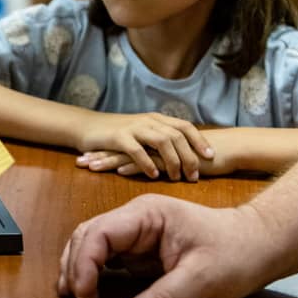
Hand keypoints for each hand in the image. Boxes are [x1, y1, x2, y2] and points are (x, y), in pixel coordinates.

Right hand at [58, 195, 273, 297]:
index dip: (84, 263)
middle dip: (75, 266)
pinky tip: (89, 292)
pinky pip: (105, 256)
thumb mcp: (203, 280)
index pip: (100, 233)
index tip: (85, 297)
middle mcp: (136, 218)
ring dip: (78, 267)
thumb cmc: (237, 254)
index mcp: (148, 214)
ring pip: (91, 243)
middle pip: (87, 235)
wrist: (260, 244)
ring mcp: (136, 232)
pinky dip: (92, 272)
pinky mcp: (139, 248)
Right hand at [75, 113, 213, 180]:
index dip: (199, 140)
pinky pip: (138, 150)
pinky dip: (148, 164)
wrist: (86, 126)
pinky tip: (153, 176)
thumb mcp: (141, 133)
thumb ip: (159, 140)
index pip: (185, 126)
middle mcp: (148, 121)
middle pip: (177, 135)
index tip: (211, 156)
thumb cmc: (115, 134)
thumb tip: (181, 154)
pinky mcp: (119, 137)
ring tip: (177, 178)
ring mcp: (134, 127)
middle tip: (195, 175)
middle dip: (190, 156)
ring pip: (162, 141)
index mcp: (156, 119)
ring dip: (172, 161)